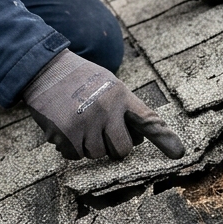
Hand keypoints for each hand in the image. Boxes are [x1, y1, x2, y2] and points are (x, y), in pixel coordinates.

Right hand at [23, 50, 184, 161]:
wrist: (44, 68)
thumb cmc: (81, 78)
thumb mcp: (108, 84)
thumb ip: (124, 108)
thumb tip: (138, 140)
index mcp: (120, 95)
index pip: (146, 120)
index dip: (163, 138)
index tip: (178, 154)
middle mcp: (105, 109)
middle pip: (121, 149)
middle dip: (113, 146)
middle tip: (101, 131)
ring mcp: (84, 121)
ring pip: (95, 154)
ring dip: (87, 145)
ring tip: (79, 121)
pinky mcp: (64, 132)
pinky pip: (74, 155)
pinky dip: (69, 146)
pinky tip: (65, 126)